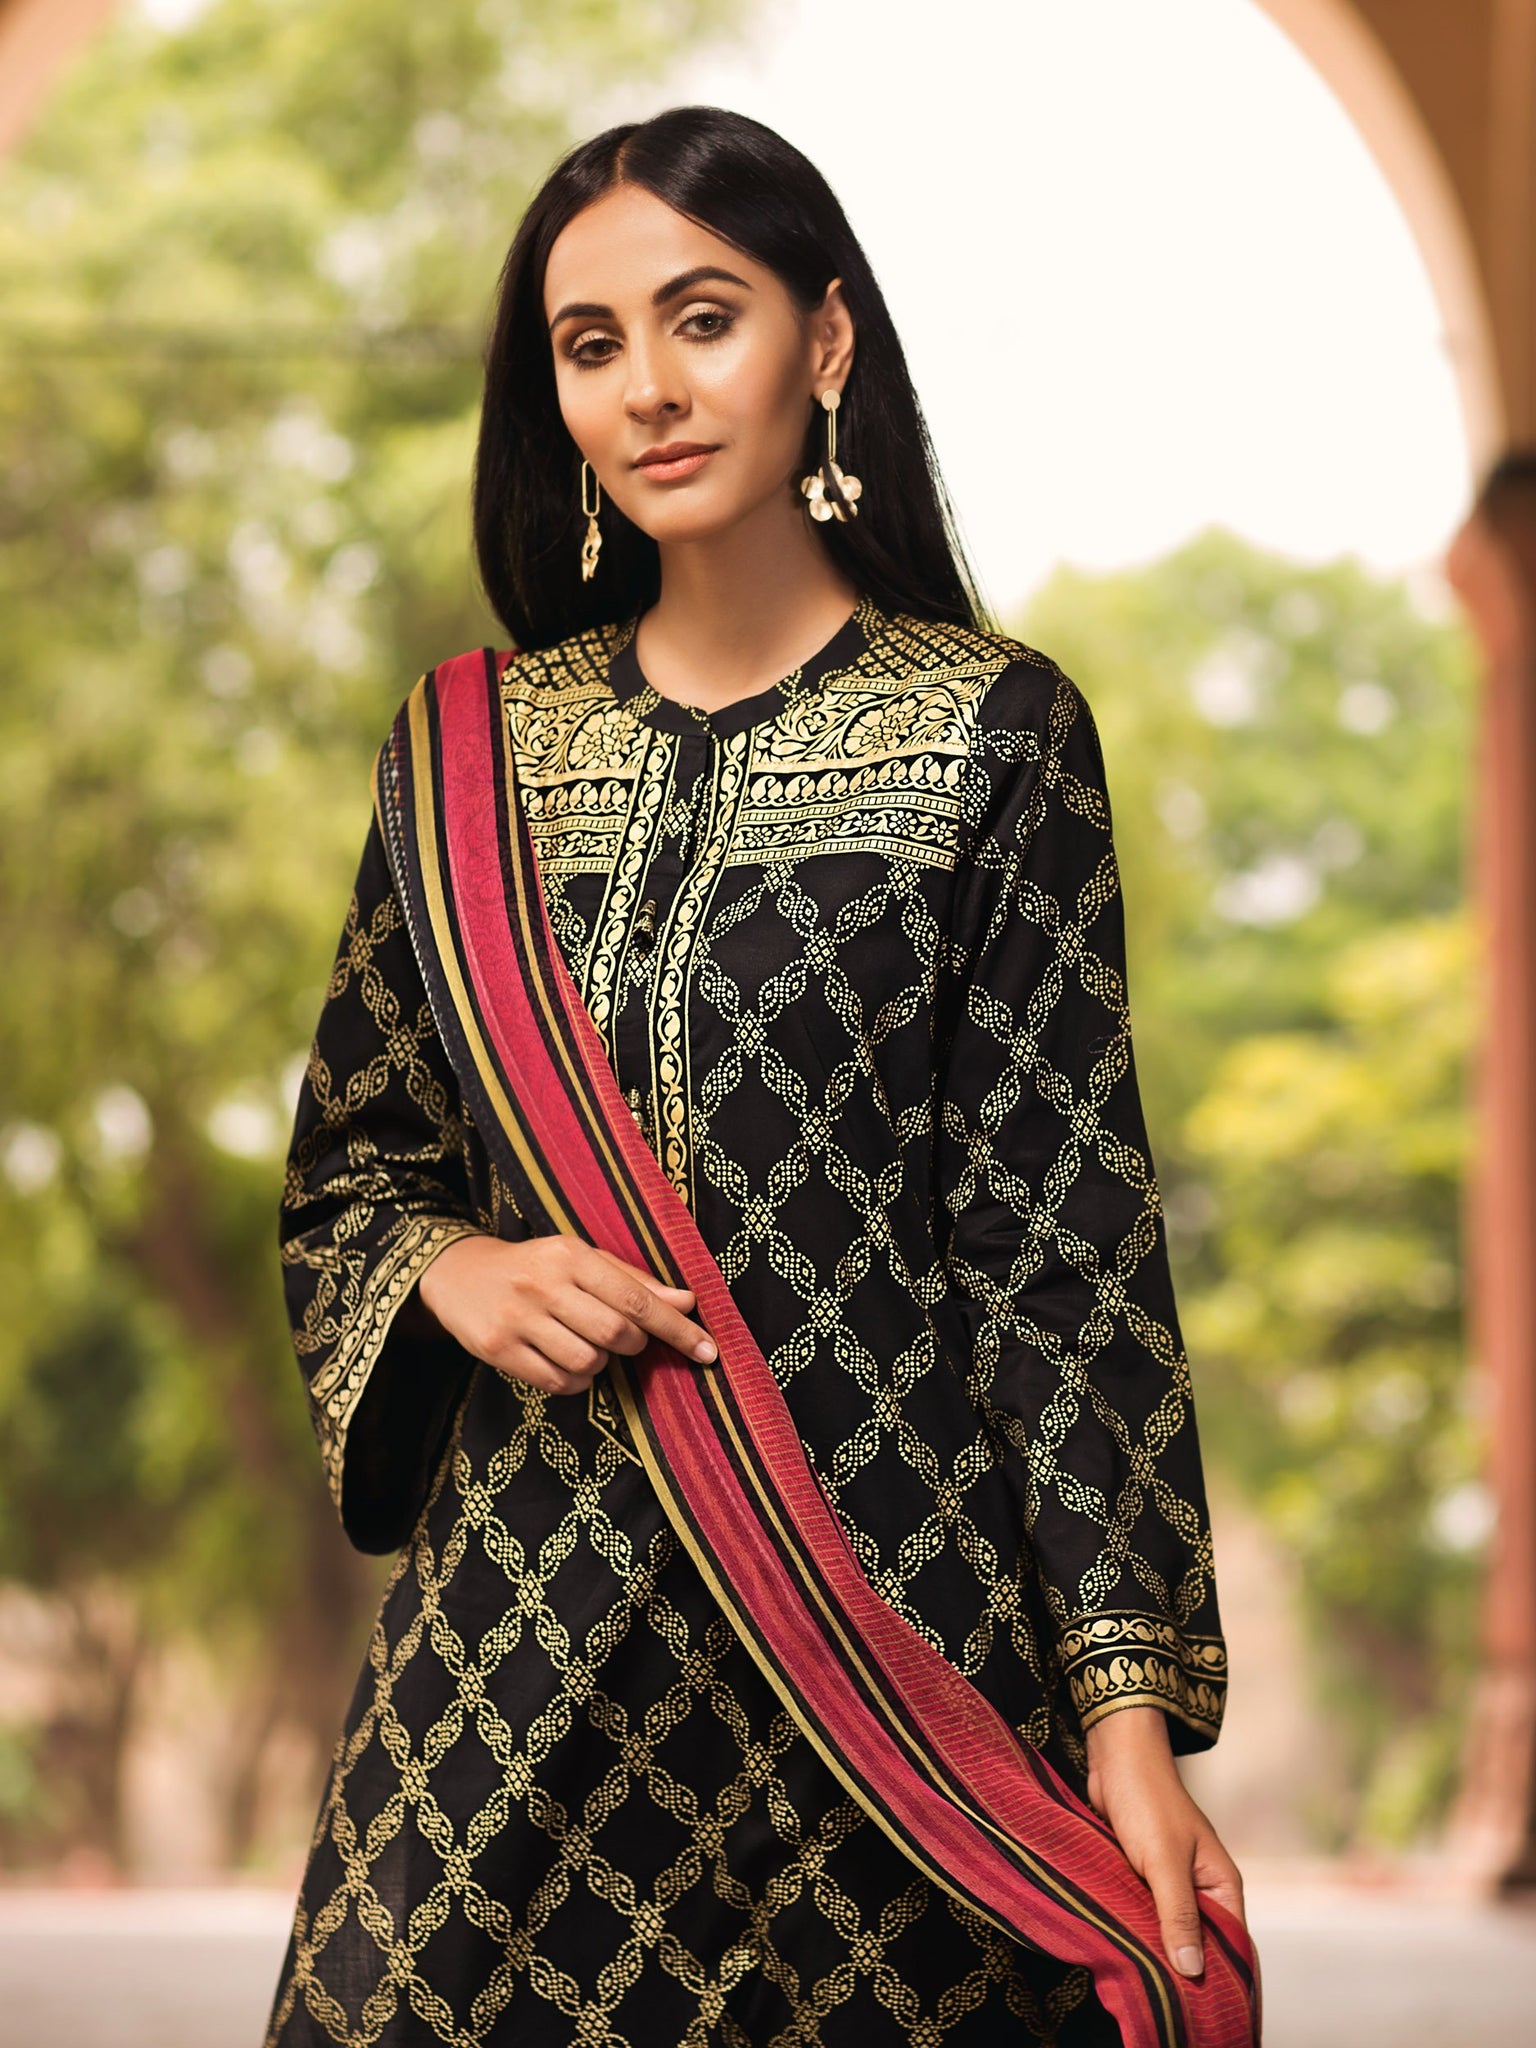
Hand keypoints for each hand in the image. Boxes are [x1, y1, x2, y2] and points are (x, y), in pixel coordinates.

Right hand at [415, 1233, 716, 1394]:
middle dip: (633, 1345)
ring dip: (600, 1363)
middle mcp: (543, 1284)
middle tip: (625, 1338)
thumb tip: (687, 1301)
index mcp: (570, 1255)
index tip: (709, 1351)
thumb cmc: (536, 1267)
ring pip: (589, 1363)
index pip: (636, 1298)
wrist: (459, 1274)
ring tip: (583, 1343)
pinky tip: (562, 1359)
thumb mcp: (581, 1259)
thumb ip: (633, 1281)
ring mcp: (517, 1319)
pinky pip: (558, 1383)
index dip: (676, 1328)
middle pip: (617, 1334)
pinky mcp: (497, 1350)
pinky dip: (574, 1380)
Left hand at [1084, 1705, 1245, 1979]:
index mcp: (1222, 1884)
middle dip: (1185, 1968)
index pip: (1231, 1946)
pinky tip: (1125, 1947)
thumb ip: (1179, 1914)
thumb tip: (1193, 1972)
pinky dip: (1138, 1927)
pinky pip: (1146, 1912)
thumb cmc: (1146, 1800)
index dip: (1218, 1978)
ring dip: (1157, 1948)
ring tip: (1144, 1980)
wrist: (1116, 1755)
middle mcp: (1202, 1887)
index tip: (1203, 2008)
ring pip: (1169, 1929)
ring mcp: (1172, 1881)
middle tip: (1167, 1999)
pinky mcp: (1144, 1875)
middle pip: (1199, 1943)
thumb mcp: (1164, 1861)